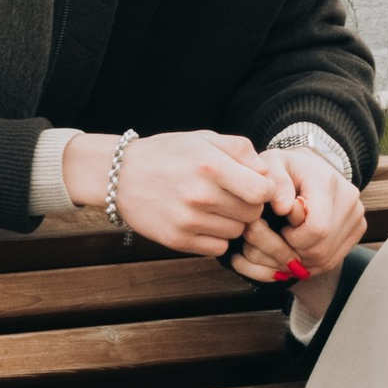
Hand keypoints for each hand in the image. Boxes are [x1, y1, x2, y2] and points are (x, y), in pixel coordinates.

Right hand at [66, 125, 275, 257]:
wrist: (121, 175)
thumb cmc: (168, 154)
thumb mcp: (203, 139)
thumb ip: (240, 149)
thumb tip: (266, 171)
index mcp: (211, 166)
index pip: (263, 191)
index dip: (264, 188)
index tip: (254, 184)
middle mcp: (201, 195)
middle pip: (252, 213)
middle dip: (248, 204)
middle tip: (231, 194)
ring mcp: (188, 221)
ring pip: (237, 232)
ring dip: (232, 221)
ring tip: (213, 206)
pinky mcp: (178, 241)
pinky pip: (218, 248)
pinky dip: (216, 237)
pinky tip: (203, 221)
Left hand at [230, 145, 367, 290]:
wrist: (312, 165)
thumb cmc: (286, 168)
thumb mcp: (271, 166)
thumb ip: (274, 182)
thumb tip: (284, 208)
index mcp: (327, 183)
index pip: (317, 229)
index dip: (292, 238)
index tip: (282, 227)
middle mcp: (348, 199)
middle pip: (321, 249)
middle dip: (295, 250)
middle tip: (284, 235)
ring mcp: (357, 215)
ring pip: (327, 258)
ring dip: (303, 258)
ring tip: (292, 239)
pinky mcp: (359, 227)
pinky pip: (334, 258)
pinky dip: (314, 259)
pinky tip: (303, 245)